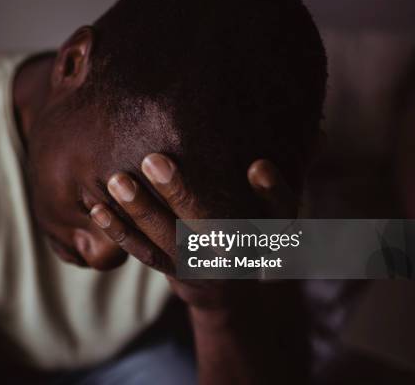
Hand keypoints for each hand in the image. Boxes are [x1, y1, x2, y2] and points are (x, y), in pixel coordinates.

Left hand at [89, 153, 295, 309]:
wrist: (230, 286)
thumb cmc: (252, 227)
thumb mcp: (276, 206)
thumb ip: (293, 167)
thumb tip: (318, 128)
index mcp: (270, 232)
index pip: (281, 214)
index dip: (271, 194)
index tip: (258, 166)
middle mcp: (236, 254)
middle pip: (211, 229)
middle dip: (181, 196)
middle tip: (155, 160)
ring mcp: (202, 267)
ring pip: (169, 242)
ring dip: (141, 212)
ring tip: (116, 181)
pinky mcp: (173, 273)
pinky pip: (144, 255)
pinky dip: (119, 233)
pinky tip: (96, 210)